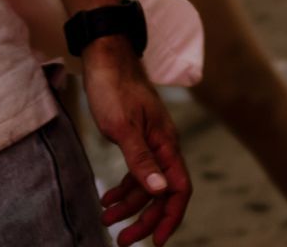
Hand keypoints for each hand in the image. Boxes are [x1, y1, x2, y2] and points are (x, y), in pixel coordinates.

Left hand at [84, 39, 190, 243]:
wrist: (106, 58)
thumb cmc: (114, 88)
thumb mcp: (123, 127)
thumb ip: (141, 160)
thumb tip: (160, 191)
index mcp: (167, 142)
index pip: (179, 188)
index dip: (171, 216)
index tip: (157, 242)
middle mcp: (163, 145)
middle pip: (162, 192)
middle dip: (145, 219)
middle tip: (122, 239)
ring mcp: (150, 142)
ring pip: (146, 185)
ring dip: (129, 205)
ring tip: (106, 218)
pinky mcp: (135, 138)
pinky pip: (136, 172)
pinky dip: (123, 188)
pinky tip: (107, 197)